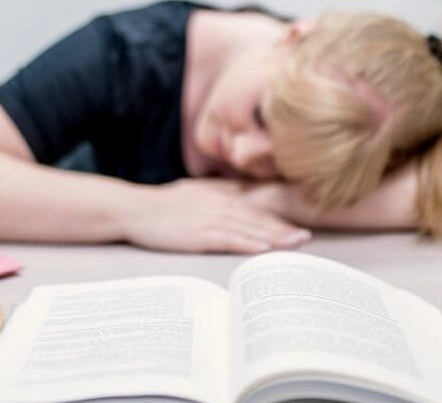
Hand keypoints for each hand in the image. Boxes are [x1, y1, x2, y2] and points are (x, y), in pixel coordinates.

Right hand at [122, 179, 310, 253]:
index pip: (256, 208)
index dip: (279, 218)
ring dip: (273, 237)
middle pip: (258, 218)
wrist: (135, 209)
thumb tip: (246, 194)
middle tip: (307, 238)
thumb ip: (221, 192)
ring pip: (248, 228)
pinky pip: (227, 239)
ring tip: (294, 244)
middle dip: (284, 228)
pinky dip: (246, 243)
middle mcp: (219, 204)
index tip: (300, 226)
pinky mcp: (197, 234)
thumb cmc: (164, 204)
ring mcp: (208, 218)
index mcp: (220, 195)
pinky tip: (262, 249)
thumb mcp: (196, 191)